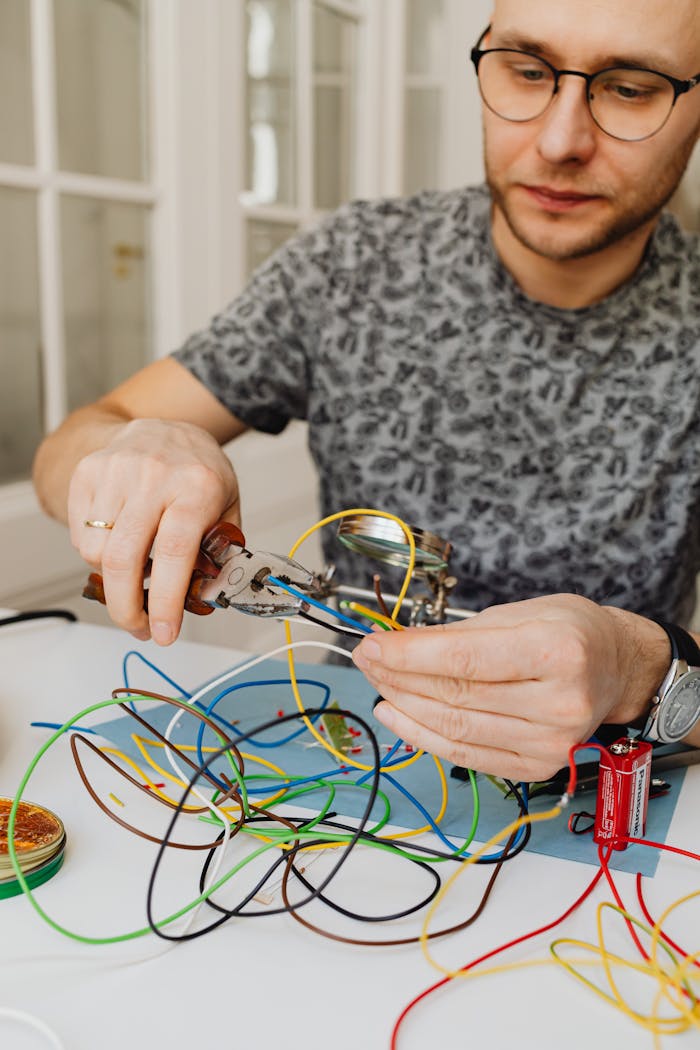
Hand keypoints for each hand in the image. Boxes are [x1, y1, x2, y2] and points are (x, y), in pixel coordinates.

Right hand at [68, 419, 239, 644]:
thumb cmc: (197, 471)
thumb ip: (220, 551)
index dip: (165, 600)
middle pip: (124, 557)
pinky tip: (119, 544)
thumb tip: (207, 599)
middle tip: (138, 627)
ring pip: (96, 551)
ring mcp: (115, 472)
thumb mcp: (226, 504)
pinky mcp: (87, 474)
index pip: (175, 551)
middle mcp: (153, 476)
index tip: (163, 632)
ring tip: (135, 572)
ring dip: (113, 579)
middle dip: (126, 607)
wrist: (162, 425)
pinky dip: (97, 554)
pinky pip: (79, 535)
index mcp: (196, 486)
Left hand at [351, 595, 668, 780]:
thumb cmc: (569, 632)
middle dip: (397, 676)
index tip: (371, 644)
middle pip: (455, 695)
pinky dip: (423, 736)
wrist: (618, 670)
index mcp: (558, 652)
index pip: (464, 660)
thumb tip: (396, 645)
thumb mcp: (520, 612)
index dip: (407, 655)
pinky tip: (397, 715)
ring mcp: (551, 743)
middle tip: (366, 659)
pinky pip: (466, 755)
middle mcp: (559, 703)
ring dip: (404, 706)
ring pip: (455, 728)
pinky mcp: (539, 767)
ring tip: (377, 683)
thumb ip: (460, 633)